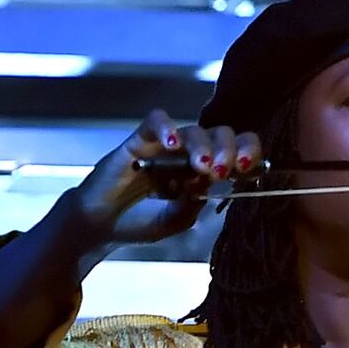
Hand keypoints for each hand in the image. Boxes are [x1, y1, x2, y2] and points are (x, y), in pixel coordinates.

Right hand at [65, 111, 257, 248]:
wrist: (99, 226)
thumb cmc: (139, 223)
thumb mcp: (174, 221)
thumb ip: (192, 204)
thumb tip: (207, 182)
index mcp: (206, 172)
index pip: (236, 151)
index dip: (248, 153)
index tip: (249, 168)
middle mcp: (190, 154)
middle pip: (220, 134)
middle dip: (229, 148)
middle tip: (225, 170)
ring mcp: (165, 146)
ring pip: (193, 130)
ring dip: (202, 146)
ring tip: (201, 166)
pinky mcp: (139, 140)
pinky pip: (155, 121)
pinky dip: (166, 127)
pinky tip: (170, 144)